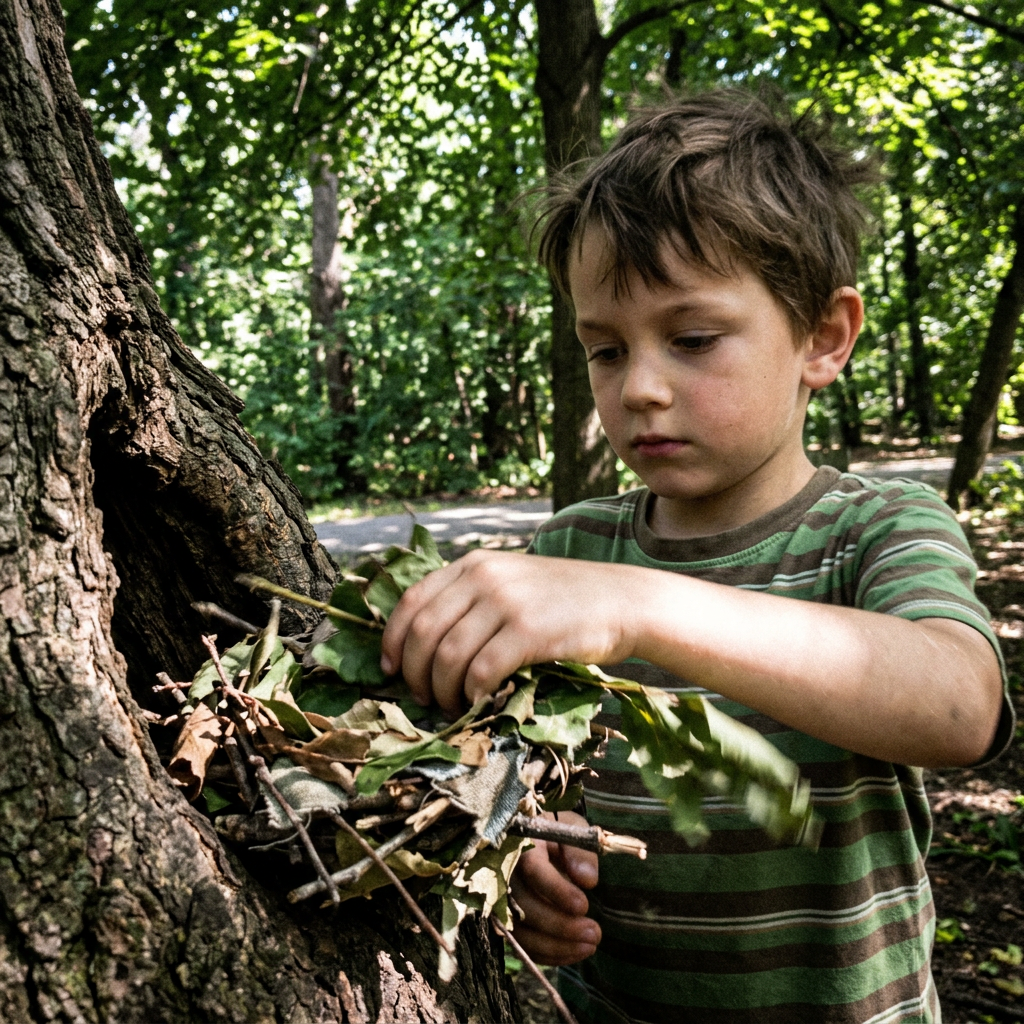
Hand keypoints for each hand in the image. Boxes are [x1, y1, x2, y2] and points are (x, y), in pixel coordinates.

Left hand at [380, 549, 644, 714]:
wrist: (623, 601)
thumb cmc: (565, 601)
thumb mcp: (512, 582)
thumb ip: (472, 600)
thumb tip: (424, 644)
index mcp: (474, 564)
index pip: (412, 601)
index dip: (392, 640)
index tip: (390, 670)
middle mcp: (484, 577)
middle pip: (423, 633)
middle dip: (415, 673)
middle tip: (424, 697)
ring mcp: (507, 602)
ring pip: (447, 656)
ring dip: (442, 690)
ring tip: (451, 705)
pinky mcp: (529, 631)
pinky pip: (481, 670)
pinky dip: (471, 693)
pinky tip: (478, 701)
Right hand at [509, 812, 600, 965]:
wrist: (536, 838)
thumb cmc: (557, 833)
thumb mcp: (573, 830)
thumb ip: (581, 852)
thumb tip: (588, 880)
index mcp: (522, 844)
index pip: (533, 870)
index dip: (557, 891)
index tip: (584, 906)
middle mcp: (504, 873)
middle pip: (524, 906)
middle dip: (560, 925)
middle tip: (594, 933)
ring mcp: (501, 899)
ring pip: (520, 931)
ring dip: (555, 945)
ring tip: (590, 946)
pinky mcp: (506, 919)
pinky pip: (521, 943)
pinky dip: (547, 953)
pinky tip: (574, 951)